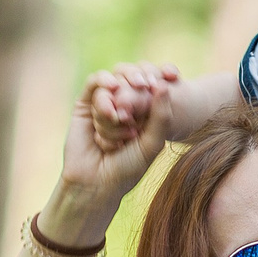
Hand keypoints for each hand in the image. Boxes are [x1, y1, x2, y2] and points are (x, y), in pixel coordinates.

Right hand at [48, 71, 173, 240]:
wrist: (96, 182)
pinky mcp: (84, 105)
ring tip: (122, 120)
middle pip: (133, 76)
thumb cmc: (128, 167)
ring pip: (114, 82)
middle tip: (145, 84)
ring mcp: (104, 103)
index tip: (173, 75)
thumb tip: (163, 85)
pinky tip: (112, 90)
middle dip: (140, 78)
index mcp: (145, 112)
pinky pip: (95, 84)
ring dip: (119, 99)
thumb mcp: (152, 143)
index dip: (162, 74)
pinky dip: (104, 84)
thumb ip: (161, 116)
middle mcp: (124, 105)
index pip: (154, 83)